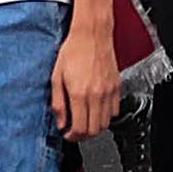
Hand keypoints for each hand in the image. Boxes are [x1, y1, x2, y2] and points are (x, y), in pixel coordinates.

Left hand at [52, 17, 119, 137]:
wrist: (92, 34)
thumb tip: (60, 122)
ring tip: (85, 122)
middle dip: (83, 136)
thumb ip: (58, 103)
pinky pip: (114, 111)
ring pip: (106, 123)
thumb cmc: (73, 50)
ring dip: (94, 128)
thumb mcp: (56, 77)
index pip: (80, 128)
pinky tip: (96, 110)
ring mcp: (108, 92)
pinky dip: (106, 116)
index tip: (67, 134)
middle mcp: (96, 95)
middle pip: (94, 130)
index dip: (72, 137)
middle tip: (75, 131)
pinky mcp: (116, 87)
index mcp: (79, 93)